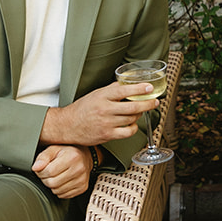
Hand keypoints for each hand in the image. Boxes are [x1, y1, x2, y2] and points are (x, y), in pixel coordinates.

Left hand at [33, 145, 91, 198]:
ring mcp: (82, 180)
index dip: (41, 172)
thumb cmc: (67, 152)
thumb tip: (35, 168)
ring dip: (52, 185)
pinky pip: (63, 195)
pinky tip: (62, 181)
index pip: (49, 171)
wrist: (84, 156)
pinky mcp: (82, 188)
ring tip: (55, 176)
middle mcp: (79, 169)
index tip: (42, 168)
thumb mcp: (53, 149)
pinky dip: (59, 190)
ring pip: (57, 191)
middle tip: (47, 173)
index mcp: (72, 157)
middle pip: (52, 183)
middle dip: (45, 179)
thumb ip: (43, 157)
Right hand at [44, 81, 158, 146]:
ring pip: (132, 119)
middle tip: (154, 102)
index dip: (139, 89)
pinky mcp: (107, 135)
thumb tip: (127, 85)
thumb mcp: (95, 94)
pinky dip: (133, 128)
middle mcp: (105, 109)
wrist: (67, 126)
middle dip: (147, 104)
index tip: (149, 87)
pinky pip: (127, 132)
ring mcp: (106, 123)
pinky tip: (133, 124)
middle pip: (132, 106)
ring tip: (140, 111)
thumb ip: (111, 90)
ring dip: (139, 115)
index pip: (124, 90)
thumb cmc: (81, 109)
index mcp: (102, 96)